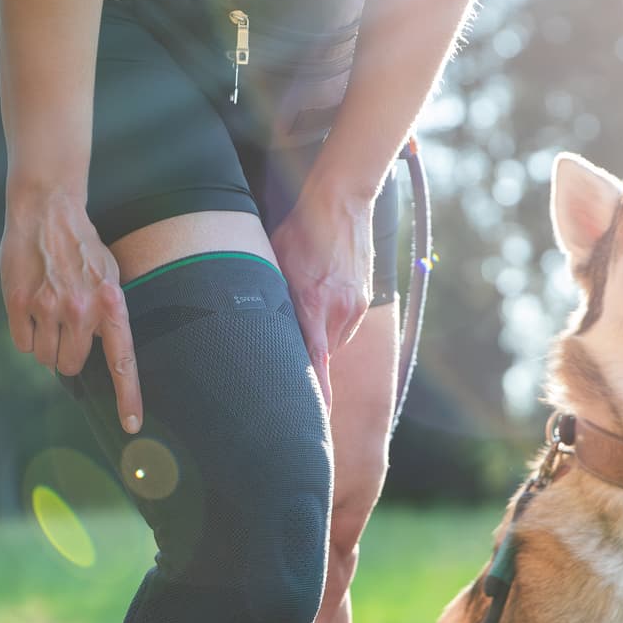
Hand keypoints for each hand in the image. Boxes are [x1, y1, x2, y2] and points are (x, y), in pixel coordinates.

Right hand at [0, 183, 141, 433]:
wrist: (47, 210)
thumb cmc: (81, 247)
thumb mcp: (110, 276)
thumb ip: (109, 314)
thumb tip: (102, 351)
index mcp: (111, 304)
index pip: (122, 359)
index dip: (127, 395)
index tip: (131, 425)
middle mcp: (82, 309)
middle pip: (69, 366)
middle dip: (65, 356)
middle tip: (64, 329)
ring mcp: (48, 306)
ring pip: (44, 358)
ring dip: (44, 344)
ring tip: (47, 311)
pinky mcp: (18, 302)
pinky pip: (22, 343)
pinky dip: (25, 333)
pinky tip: (30, 305)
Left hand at [271, 173, 373, 410]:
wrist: (341, 202)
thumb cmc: (299, 231)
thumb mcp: (275, 265)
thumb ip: (274, 303)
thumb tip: (259, 331)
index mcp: (313, 305)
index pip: (315, 364)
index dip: (316, 395)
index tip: (316, 420)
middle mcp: (339, 312)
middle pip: (320, 353)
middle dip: (305, 351)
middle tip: (290, 337)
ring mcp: (355, 306)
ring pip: (332, 340)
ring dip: (319, 332)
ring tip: (307, 300)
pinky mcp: (363, 299)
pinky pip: (344, 324)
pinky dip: (331, 319)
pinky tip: (321, 293)